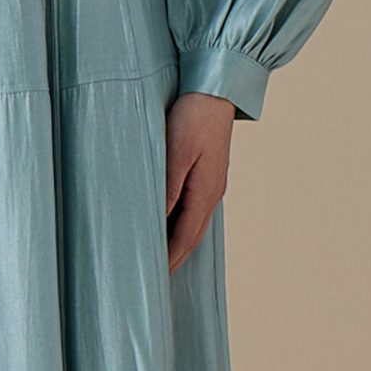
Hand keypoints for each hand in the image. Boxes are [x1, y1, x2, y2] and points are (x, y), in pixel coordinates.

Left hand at [166, 91, 234, 271]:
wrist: (216, 91)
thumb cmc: (193, 117)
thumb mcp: (175, 153)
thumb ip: (167, 189)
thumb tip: (157, 221)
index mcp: (205, 193)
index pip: (184, 238)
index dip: (169, 260)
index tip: (154, 279)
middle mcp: (212, 194)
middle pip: (192, 237)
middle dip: (175, 259)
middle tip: (156, 278)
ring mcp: (212, 185)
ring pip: (194, 225)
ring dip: (179, 244)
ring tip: (161, 259)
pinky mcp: (209, 175)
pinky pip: (195, 210)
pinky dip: (182, 226)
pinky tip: (171, 226)